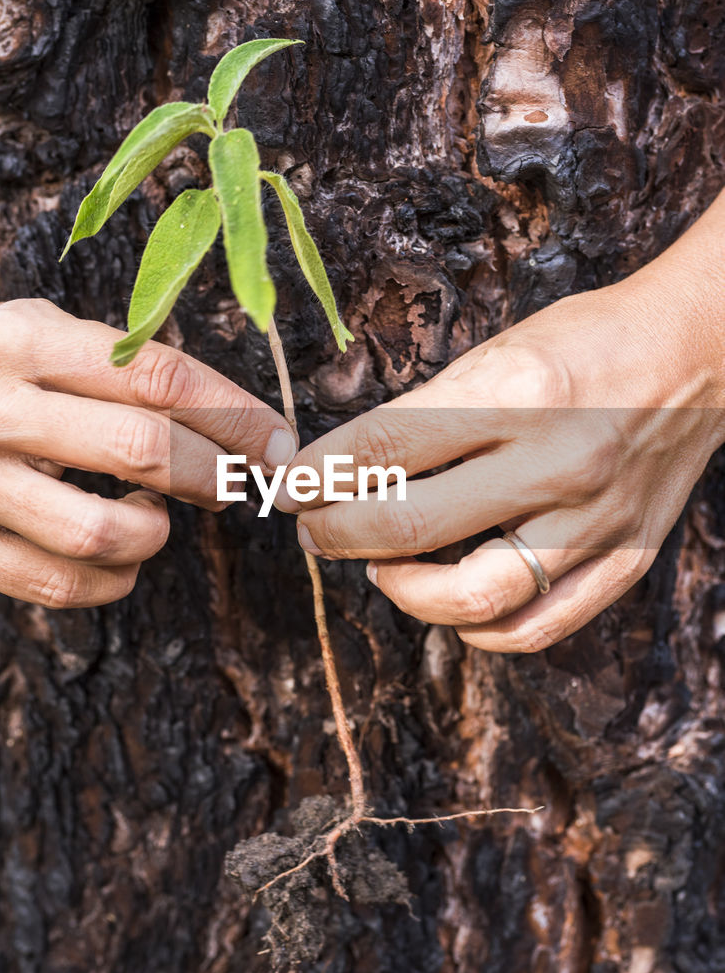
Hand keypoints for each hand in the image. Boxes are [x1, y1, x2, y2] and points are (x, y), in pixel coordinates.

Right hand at [0, 295, 293, 607]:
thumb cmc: (12, 359)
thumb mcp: (66, 331)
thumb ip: (143, 371)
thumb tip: (250, 435)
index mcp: (26, 340)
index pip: (156, 377)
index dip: (233, 415)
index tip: (276, 443)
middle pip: (138, 451)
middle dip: (212, 473)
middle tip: (236, 483)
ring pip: (96, 534)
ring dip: (156, 534)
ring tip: (156, 515)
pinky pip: (56, 584)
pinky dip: (113, 580)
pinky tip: (121, 554)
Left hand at [276, 228, 724, 651]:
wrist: (701, 352)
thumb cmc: (589, 342)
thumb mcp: (501, 351)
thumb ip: (428, 412)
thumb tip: (344, 467)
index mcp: (520, 390)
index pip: (387, 444)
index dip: (319, 472)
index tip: (289, 484)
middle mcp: (558, 461)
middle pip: (410, 524)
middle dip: (336, 532)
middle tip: (313, 528)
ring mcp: (595, 519)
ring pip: (472, 596)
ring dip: (401, 590)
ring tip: (379, 567)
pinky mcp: (625, 558)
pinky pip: (537, 626)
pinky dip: (478, 630)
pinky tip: (449, 605)